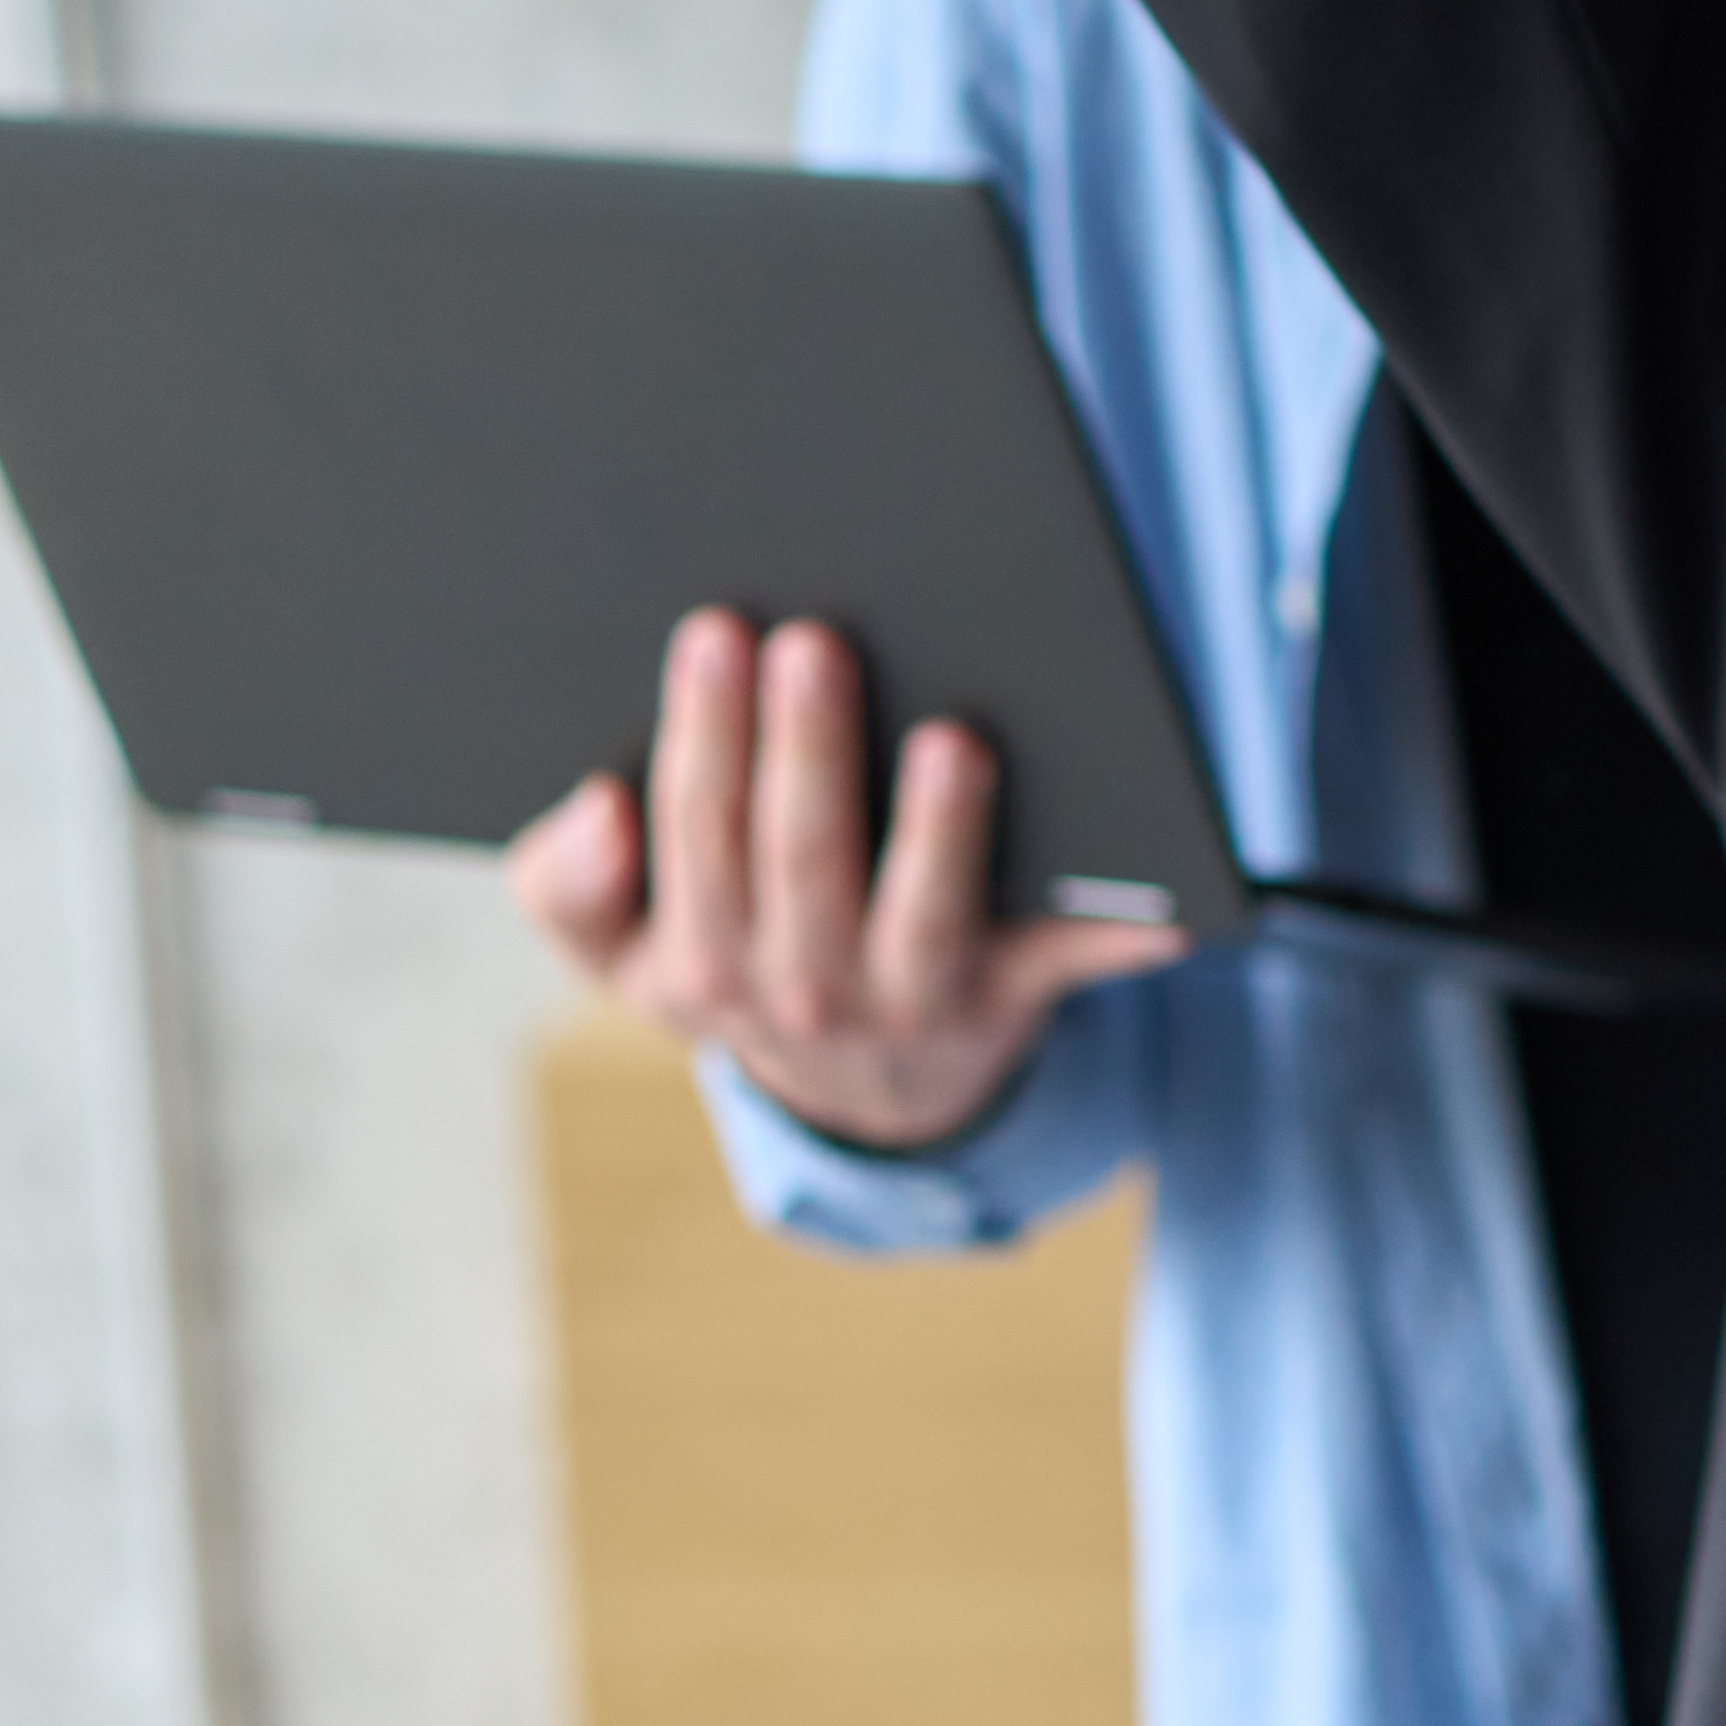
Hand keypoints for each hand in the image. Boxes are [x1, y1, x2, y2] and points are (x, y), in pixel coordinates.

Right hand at [502, 607, 1177, 1152]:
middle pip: (801, 859)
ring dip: (937, 830)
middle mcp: (802, 991)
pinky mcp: (1015, 995)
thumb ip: (573, 887)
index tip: (715, 630)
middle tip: (816, 639)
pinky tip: (1153, 888)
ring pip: (922, 911)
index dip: (702, 740)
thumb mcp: (625, 949)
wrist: (863, 1094)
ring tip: (952, 739)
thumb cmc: (736, 958)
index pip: (692, 839)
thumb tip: (596, 808)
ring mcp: (913, 998)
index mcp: (695, 963)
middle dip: (806, 748)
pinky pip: (1070, 959)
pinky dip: (1120, 931)